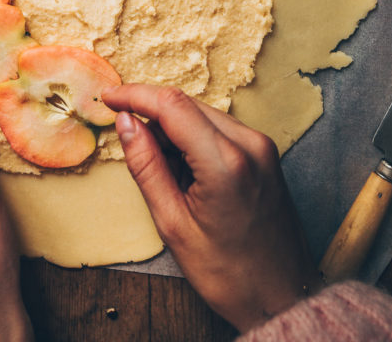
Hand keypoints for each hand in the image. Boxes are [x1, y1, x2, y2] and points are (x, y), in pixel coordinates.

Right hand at [102, 83, 322, 332]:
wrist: (282, 295)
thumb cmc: (229, 273)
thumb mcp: (174, 224)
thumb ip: (147, 166)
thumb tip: (126, 123)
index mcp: (225, 162)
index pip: (171, 105)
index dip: (135, 96)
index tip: (109, 98)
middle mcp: (249, 143)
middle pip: (187, 104)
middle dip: (151, 114)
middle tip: (127, 138)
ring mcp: (261, 145)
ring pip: (202, 113)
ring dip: (173, 128)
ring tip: (164, 172)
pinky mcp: (265, 151)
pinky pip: (220, 127)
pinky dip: (195, 137)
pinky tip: (186, 170)